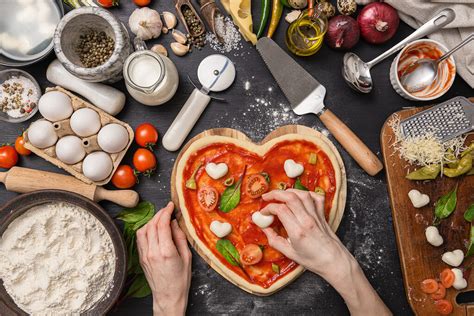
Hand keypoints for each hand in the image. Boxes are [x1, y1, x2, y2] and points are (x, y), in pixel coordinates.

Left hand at [137, 202, 191, 315]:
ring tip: (161, 218)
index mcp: (166, 251)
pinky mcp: (141, 258)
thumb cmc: (180, 280)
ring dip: (152, 221)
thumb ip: (180, 238)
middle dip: (160, 214)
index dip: (166, 212)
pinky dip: (146, 230)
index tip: (171, 205)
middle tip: (167, 209)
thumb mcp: (187, 257)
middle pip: (152, 225)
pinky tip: (153, 229)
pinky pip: (140, 239)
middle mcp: (153, 252)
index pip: (162, 224)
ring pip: (143, 230)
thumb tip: (174, 223)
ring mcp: (145, 255)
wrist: (168, 296)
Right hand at [261, 190, 390, 315]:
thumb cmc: (313, 260)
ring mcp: (316, 215)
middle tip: (266, 197)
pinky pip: (316, 197)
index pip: (280, 210)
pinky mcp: (323, 214)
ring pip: (302, 194)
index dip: (268, 208)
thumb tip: (264, 229)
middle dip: (275, 194)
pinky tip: (299, 197)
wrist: (335, 261)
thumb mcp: (290, 254)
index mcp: (297, 231)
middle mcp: (307, 220)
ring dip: (289, 191)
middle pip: (290, 197)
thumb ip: (275, 240)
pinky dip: (307, 193)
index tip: (263, 212)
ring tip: (280, 195)